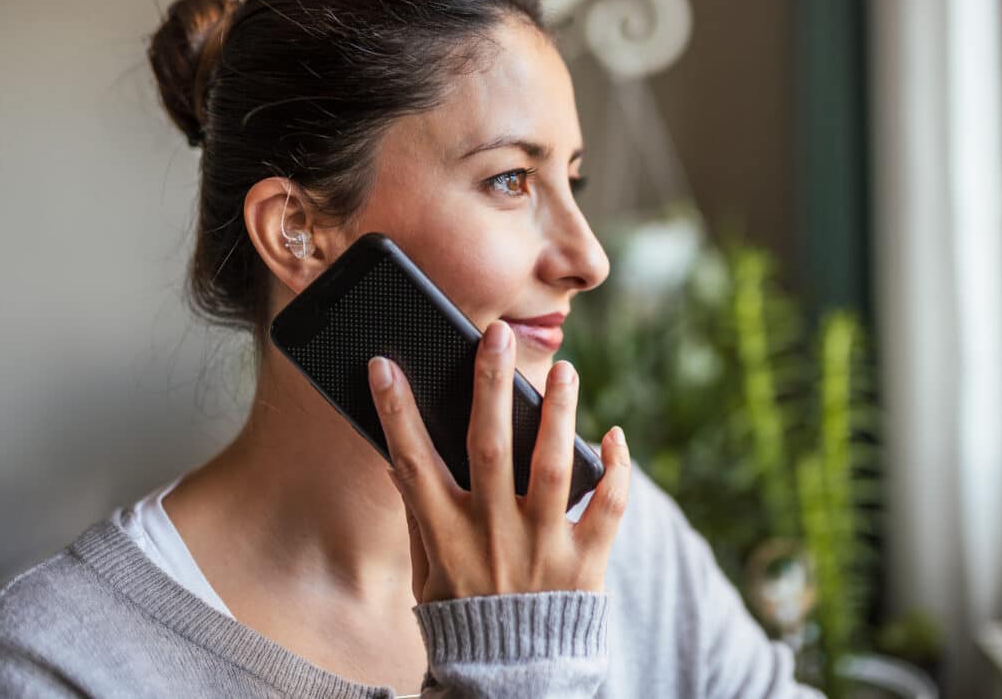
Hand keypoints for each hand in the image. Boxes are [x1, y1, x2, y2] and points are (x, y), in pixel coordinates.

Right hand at [367, 319, 629, 603]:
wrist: (511, 679)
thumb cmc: (464, 615)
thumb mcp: (426, 573)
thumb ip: (419, 517)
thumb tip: (399, 462)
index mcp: (446, 535)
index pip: (413, 463)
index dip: (397, 412)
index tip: (386, 364)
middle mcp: (492, 535)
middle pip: (489, 447)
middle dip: (491, 387)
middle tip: (496, 336)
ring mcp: (542, 548)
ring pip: (553, 466)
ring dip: (558, 414)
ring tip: (565, 370)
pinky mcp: (586, 562)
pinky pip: (607, 507)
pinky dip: (615, 470)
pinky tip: (614, 435)